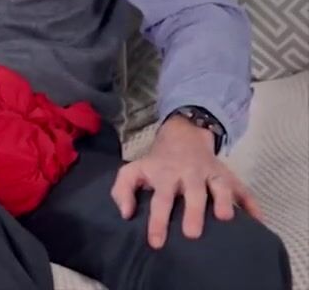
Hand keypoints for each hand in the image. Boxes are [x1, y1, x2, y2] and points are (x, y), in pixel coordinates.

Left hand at [111, 115, 260, 248]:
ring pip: (219, 186)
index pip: (161, 199)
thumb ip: (122, 190)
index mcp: (165, 175)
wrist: (183, 136)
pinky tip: (257, 219)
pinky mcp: (228, 175)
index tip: (156, 242)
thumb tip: (126, 214)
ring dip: (223, 201)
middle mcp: (189, 174)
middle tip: (193, 234)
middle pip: (192, 192)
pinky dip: (251, 203)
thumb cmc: (156, 163)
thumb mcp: (133, 170)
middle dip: (193, 212)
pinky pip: (242, 189)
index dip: (158, 221)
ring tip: (225, 218)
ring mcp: (211, 173)